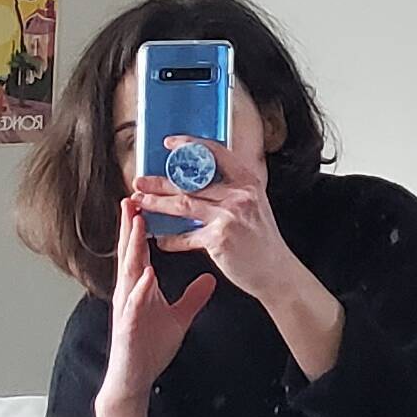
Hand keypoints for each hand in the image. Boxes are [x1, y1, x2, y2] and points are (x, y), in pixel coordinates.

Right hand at [101, 194, 215, 403]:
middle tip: (132, 196)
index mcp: (140, 286)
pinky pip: (135, 303)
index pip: (140, 250)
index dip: (142, 226)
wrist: (135, 377)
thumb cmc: (150, 346)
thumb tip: (209, 279)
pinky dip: (141, 287)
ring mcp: (127, 306)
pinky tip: (148, 273)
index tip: (146, 201)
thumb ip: (192, 296)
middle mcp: (130, 291)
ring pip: (129, 270)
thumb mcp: (178, 316)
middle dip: (131, 225)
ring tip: (138, 222)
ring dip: (132, 246)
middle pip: (130, 252)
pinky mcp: (128, 324)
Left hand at [128, 139, 343, 378]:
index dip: (190, 145)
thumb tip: (202, 180)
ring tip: (140, 201)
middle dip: (160, 181)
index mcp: (247, 182)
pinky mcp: (218, 239)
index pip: (216, 153)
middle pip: (191, 182)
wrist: (277, 273)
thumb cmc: (264, 241)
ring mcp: (229, 216)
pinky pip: (186, 236)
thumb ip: (233, 190)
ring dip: (157, 203)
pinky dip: (171, 239)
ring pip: (183, 204)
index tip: (170, 144)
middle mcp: (239, 195)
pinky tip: (160, 239)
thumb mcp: (256, 205)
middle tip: (140, 180)